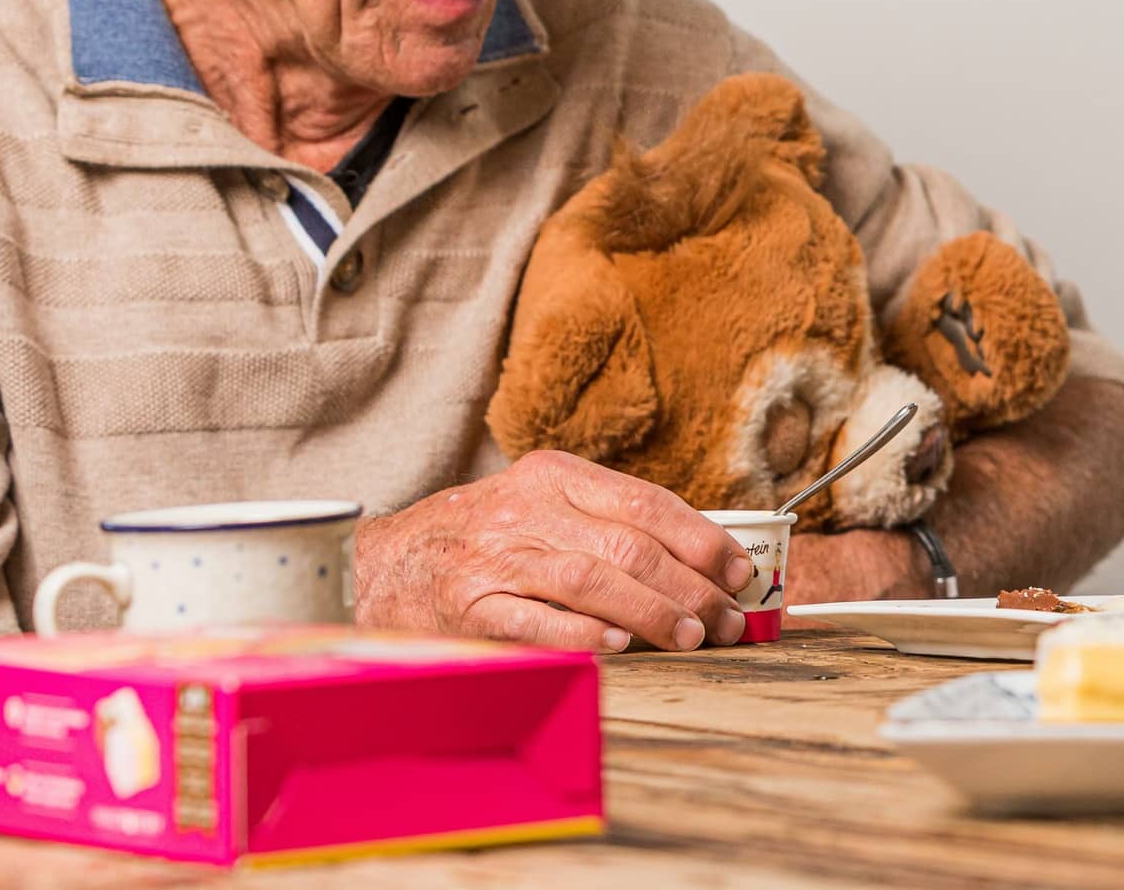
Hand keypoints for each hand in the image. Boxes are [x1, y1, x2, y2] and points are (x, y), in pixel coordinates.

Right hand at [354, 450, 754, 652]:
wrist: (383, 563)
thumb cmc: (481, 536)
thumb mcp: (543, 505)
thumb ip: (608, 521)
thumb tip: (699, 558)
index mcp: (555, 476)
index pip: (647, 503)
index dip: (702, 540)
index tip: (740, 571)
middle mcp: (526, 510)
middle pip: (629, 546)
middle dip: (691, 586)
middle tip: (729, 619)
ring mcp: (494, 557)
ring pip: (591, 580)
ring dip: (651, 612)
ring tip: (691, 636)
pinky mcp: (467, 605)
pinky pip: (533, 621)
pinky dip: (580, 634)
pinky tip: (618, 647)